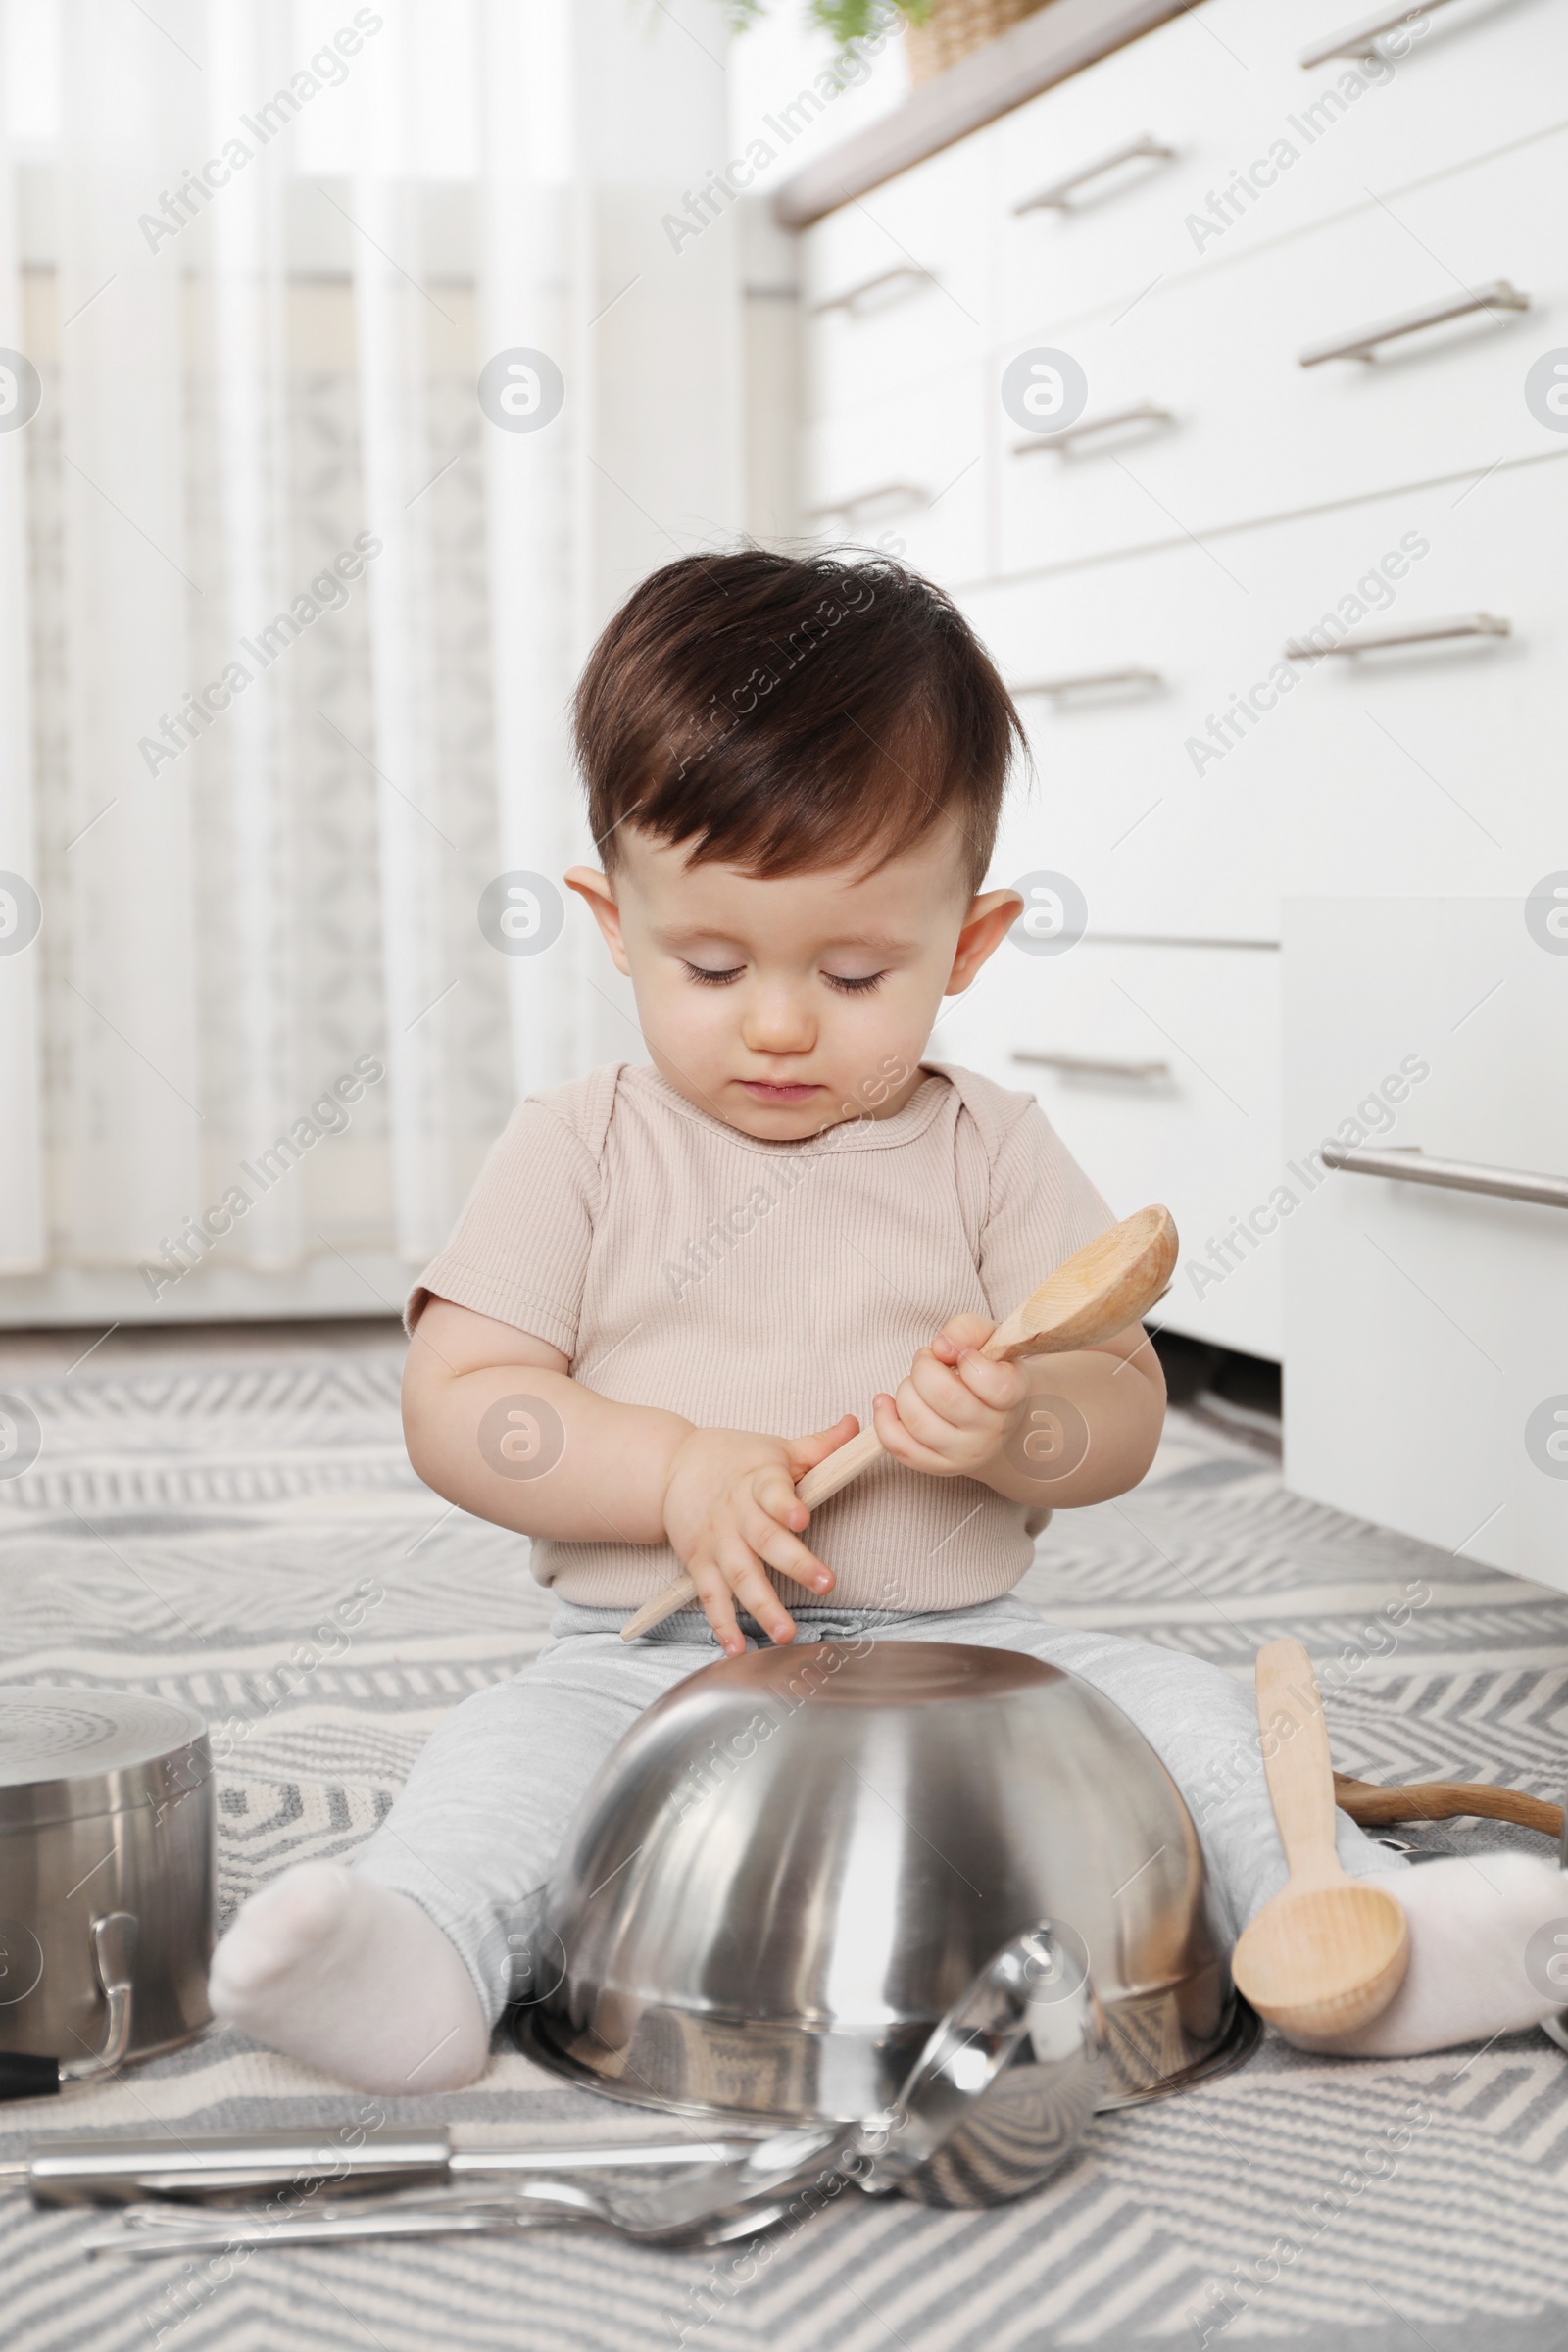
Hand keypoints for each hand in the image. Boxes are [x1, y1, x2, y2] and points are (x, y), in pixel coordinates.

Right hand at [661, 1416, 859, 1656]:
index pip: (774, 1492)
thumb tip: (854, 1424)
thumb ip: (818, 1446)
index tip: (802, 1518)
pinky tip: (737, 1648)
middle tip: (826, 1584)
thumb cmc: (733, 1458)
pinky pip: (711, 1598)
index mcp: (758, 1482)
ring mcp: (718, 1543)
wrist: (670, 1466)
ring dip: (763, 1606)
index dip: (786, 1505)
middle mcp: (737, 1515)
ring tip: (786, 1634)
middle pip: (766, 1541)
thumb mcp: (774, 1448)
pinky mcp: (700, 1563)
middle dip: (795, 1563)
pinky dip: (722, 1624)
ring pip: (741, 1576)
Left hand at [871, 1313, 1027, 1481]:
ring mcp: (966, 1453)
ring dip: (905, 1391)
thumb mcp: (988, 1339)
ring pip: (918, 1421)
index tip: (963, 1355)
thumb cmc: (988, 1370)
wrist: (995, 1416)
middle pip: (944, 1397)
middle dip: (923, 1368)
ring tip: (917, 1384)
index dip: (967, 1358)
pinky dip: (884, 1420)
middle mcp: (992, 1430)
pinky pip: (901, 1447)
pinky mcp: (939, 1467)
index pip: (991, 1381)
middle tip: (928, 1361)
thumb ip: (967, 1329)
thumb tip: (940, 1348)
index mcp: (1012, 1395)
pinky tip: (887, 1402)